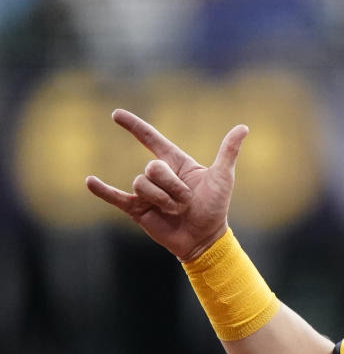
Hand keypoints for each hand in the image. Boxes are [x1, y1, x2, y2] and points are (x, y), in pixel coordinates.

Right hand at [86, 109, 248, 261]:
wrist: (205, 238)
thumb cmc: (215, 207)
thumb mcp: (223, 177)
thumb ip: (228, 151)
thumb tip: (243, 127)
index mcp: (176, 163)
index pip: (151, 138)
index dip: (134, 126)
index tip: (116, 114)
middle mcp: (158, 175)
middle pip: (152, 168)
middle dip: (172, 186)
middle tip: (187, 201)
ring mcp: (146, 192)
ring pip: (141, 185)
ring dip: (163, 200)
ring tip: (177, 211)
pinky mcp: (137, 210)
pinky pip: (117, 197)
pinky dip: (103, 191)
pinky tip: (90, 182)